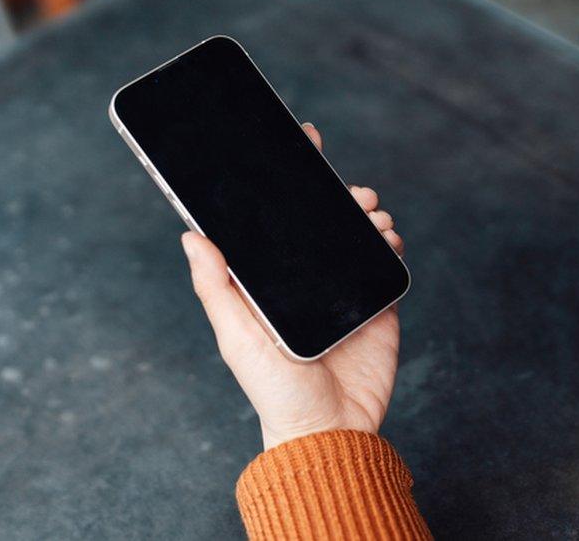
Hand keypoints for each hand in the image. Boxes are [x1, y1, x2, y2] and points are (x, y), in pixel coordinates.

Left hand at [180, 122, 404, 449]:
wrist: (329, 430)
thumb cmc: (274, 391)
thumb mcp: (237, 336)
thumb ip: (215, 288)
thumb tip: (189, 235)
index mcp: (270, 283)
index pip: (276, 225)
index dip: (284, 186)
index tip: (297, 147)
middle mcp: (307, 282)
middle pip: (321, 223)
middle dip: (335, 195)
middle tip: (343, 184)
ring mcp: (344, 293)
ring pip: (357, 237)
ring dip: (365, 216)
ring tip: (369, 212)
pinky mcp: (376, 307)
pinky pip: (385, 265)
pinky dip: (389, 244)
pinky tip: (386, 237)